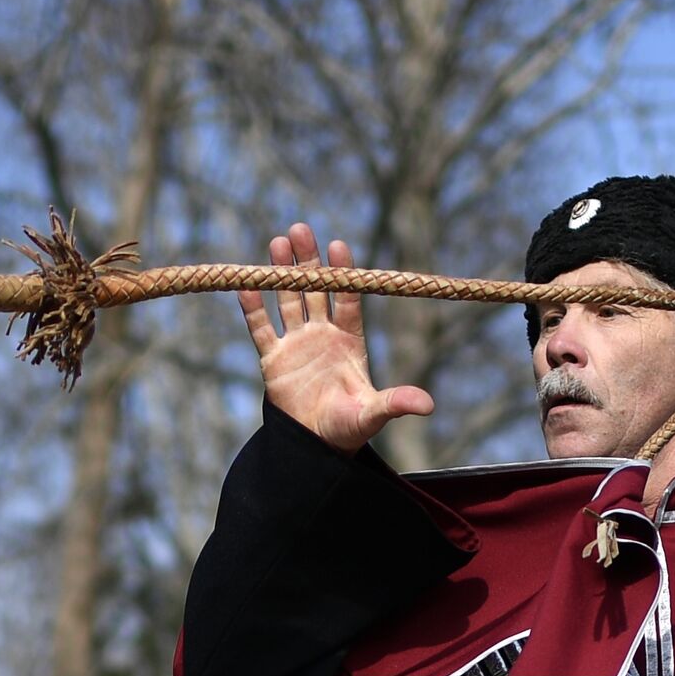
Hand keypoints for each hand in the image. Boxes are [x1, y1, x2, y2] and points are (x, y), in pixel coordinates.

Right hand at [238, 223, 433, 452]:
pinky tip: (247, 284)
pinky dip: (254, 308)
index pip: (346, 299)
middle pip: (314, 290)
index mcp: (349, 341)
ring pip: (287, 300)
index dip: (342, 273)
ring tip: (277, 242)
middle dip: (307, 261)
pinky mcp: (272, 360)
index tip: (338, 246)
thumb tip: (428, 405)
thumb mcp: (372, 414)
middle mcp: (322, 336)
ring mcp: (296, 345)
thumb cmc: (348, 428)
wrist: (314, 446)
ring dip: (282, 273)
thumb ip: (395, 403)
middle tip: (300, 229)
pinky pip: (261, 329)